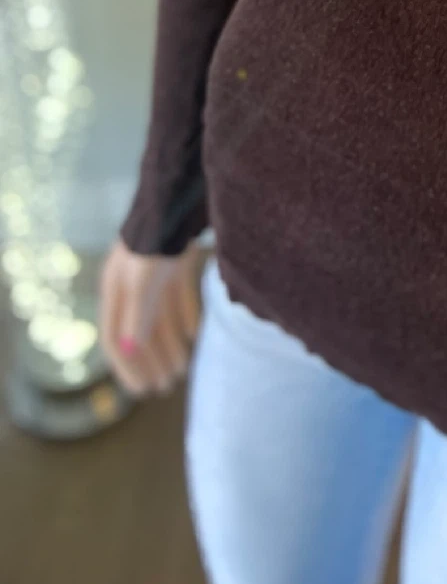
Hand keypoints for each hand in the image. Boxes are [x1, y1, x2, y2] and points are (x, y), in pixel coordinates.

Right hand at [98, 237, 203, 395]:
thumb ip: (137, 315)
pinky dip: (184, 318)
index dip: (127, 366)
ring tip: (181, 370)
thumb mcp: (144, 280)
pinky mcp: (176, 261)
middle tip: (165, 387)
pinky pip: (177, 298)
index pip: (114, 337)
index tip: (142, 391)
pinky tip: (194, 337)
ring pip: (159, 317)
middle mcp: (131, 281)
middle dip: (150, 360)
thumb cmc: (159, 238)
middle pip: (137, 330)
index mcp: (115, 288)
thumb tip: (127, 352)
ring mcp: (154, 271)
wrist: (181, 192)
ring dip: (168, 345)